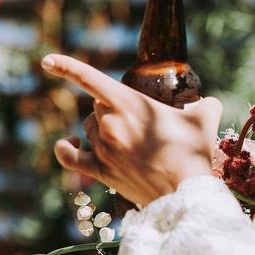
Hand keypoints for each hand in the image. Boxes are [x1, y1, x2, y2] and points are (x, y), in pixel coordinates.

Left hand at [41, 54, 222, 206]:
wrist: (185, 193)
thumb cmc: (194, 154)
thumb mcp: (204, 120)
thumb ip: (205, 104)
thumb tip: (207, 103)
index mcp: (129, 104)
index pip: (89, 79)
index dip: (66, 67)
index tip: (47, 60)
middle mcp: (109, 124)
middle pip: (98, 105)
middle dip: (114, 108)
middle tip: (140, 121)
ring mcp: (102, 149)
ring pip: (89, 127)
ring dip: (101, 127)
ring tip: (127, 137)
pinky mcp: (100, 171)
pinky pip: (70, 156)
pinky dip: (67, 148)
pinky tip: (70, 142)